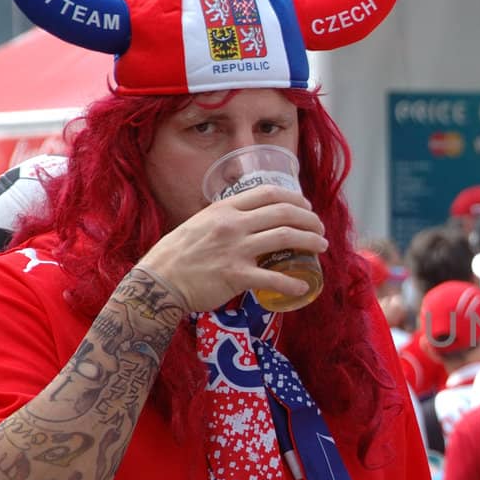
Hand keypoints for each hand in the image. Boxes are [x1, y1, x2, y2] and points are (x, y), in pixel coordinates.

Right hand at [138, 185, 327, 311]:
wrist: (158, 281)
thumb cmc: (178, 254)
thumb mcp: (201, 223)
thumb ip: (225, 218)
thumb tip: (248, 217)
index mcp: (225, 209)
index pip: (269, 193)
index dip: (295, 198)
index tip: (307, 207)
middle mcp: (232, 224)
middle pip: (284, 213)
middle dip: (310, 220)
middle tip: (320, 229)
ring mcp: (235, 249)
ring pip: (285, 238)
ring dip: (310, 242)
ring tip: (321, 248)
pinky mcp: (236, 276)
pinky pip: (273, 279)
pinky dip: (292, 283)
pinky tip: (303, 286)